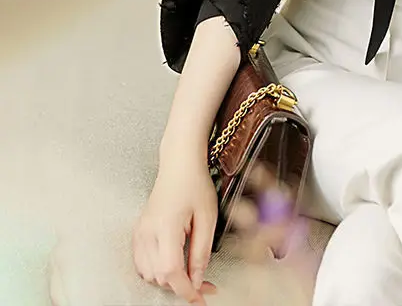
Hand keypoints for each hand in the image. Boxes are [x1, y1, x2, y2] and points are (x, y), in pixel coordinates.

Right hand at [132, 161, 218, 304]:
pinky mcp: (138, 232)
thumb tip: (197, 280)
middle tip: (206, 284)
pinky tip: (173, 263)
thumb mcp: (207, 217)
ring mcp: (139, 232)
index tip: (201, 299)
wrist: (179, 164)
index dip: (186, 290)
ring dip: (168, 278)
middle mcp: (147, 232)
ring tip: (191, 272)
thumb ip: (201, 251)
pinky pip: (142, 263)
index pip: (171, 271)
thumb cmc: (195, 185)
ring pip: (148, 273)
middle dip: (182, 285)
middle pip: (159, 276)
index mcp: (166, 226)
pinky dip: (157, 270)